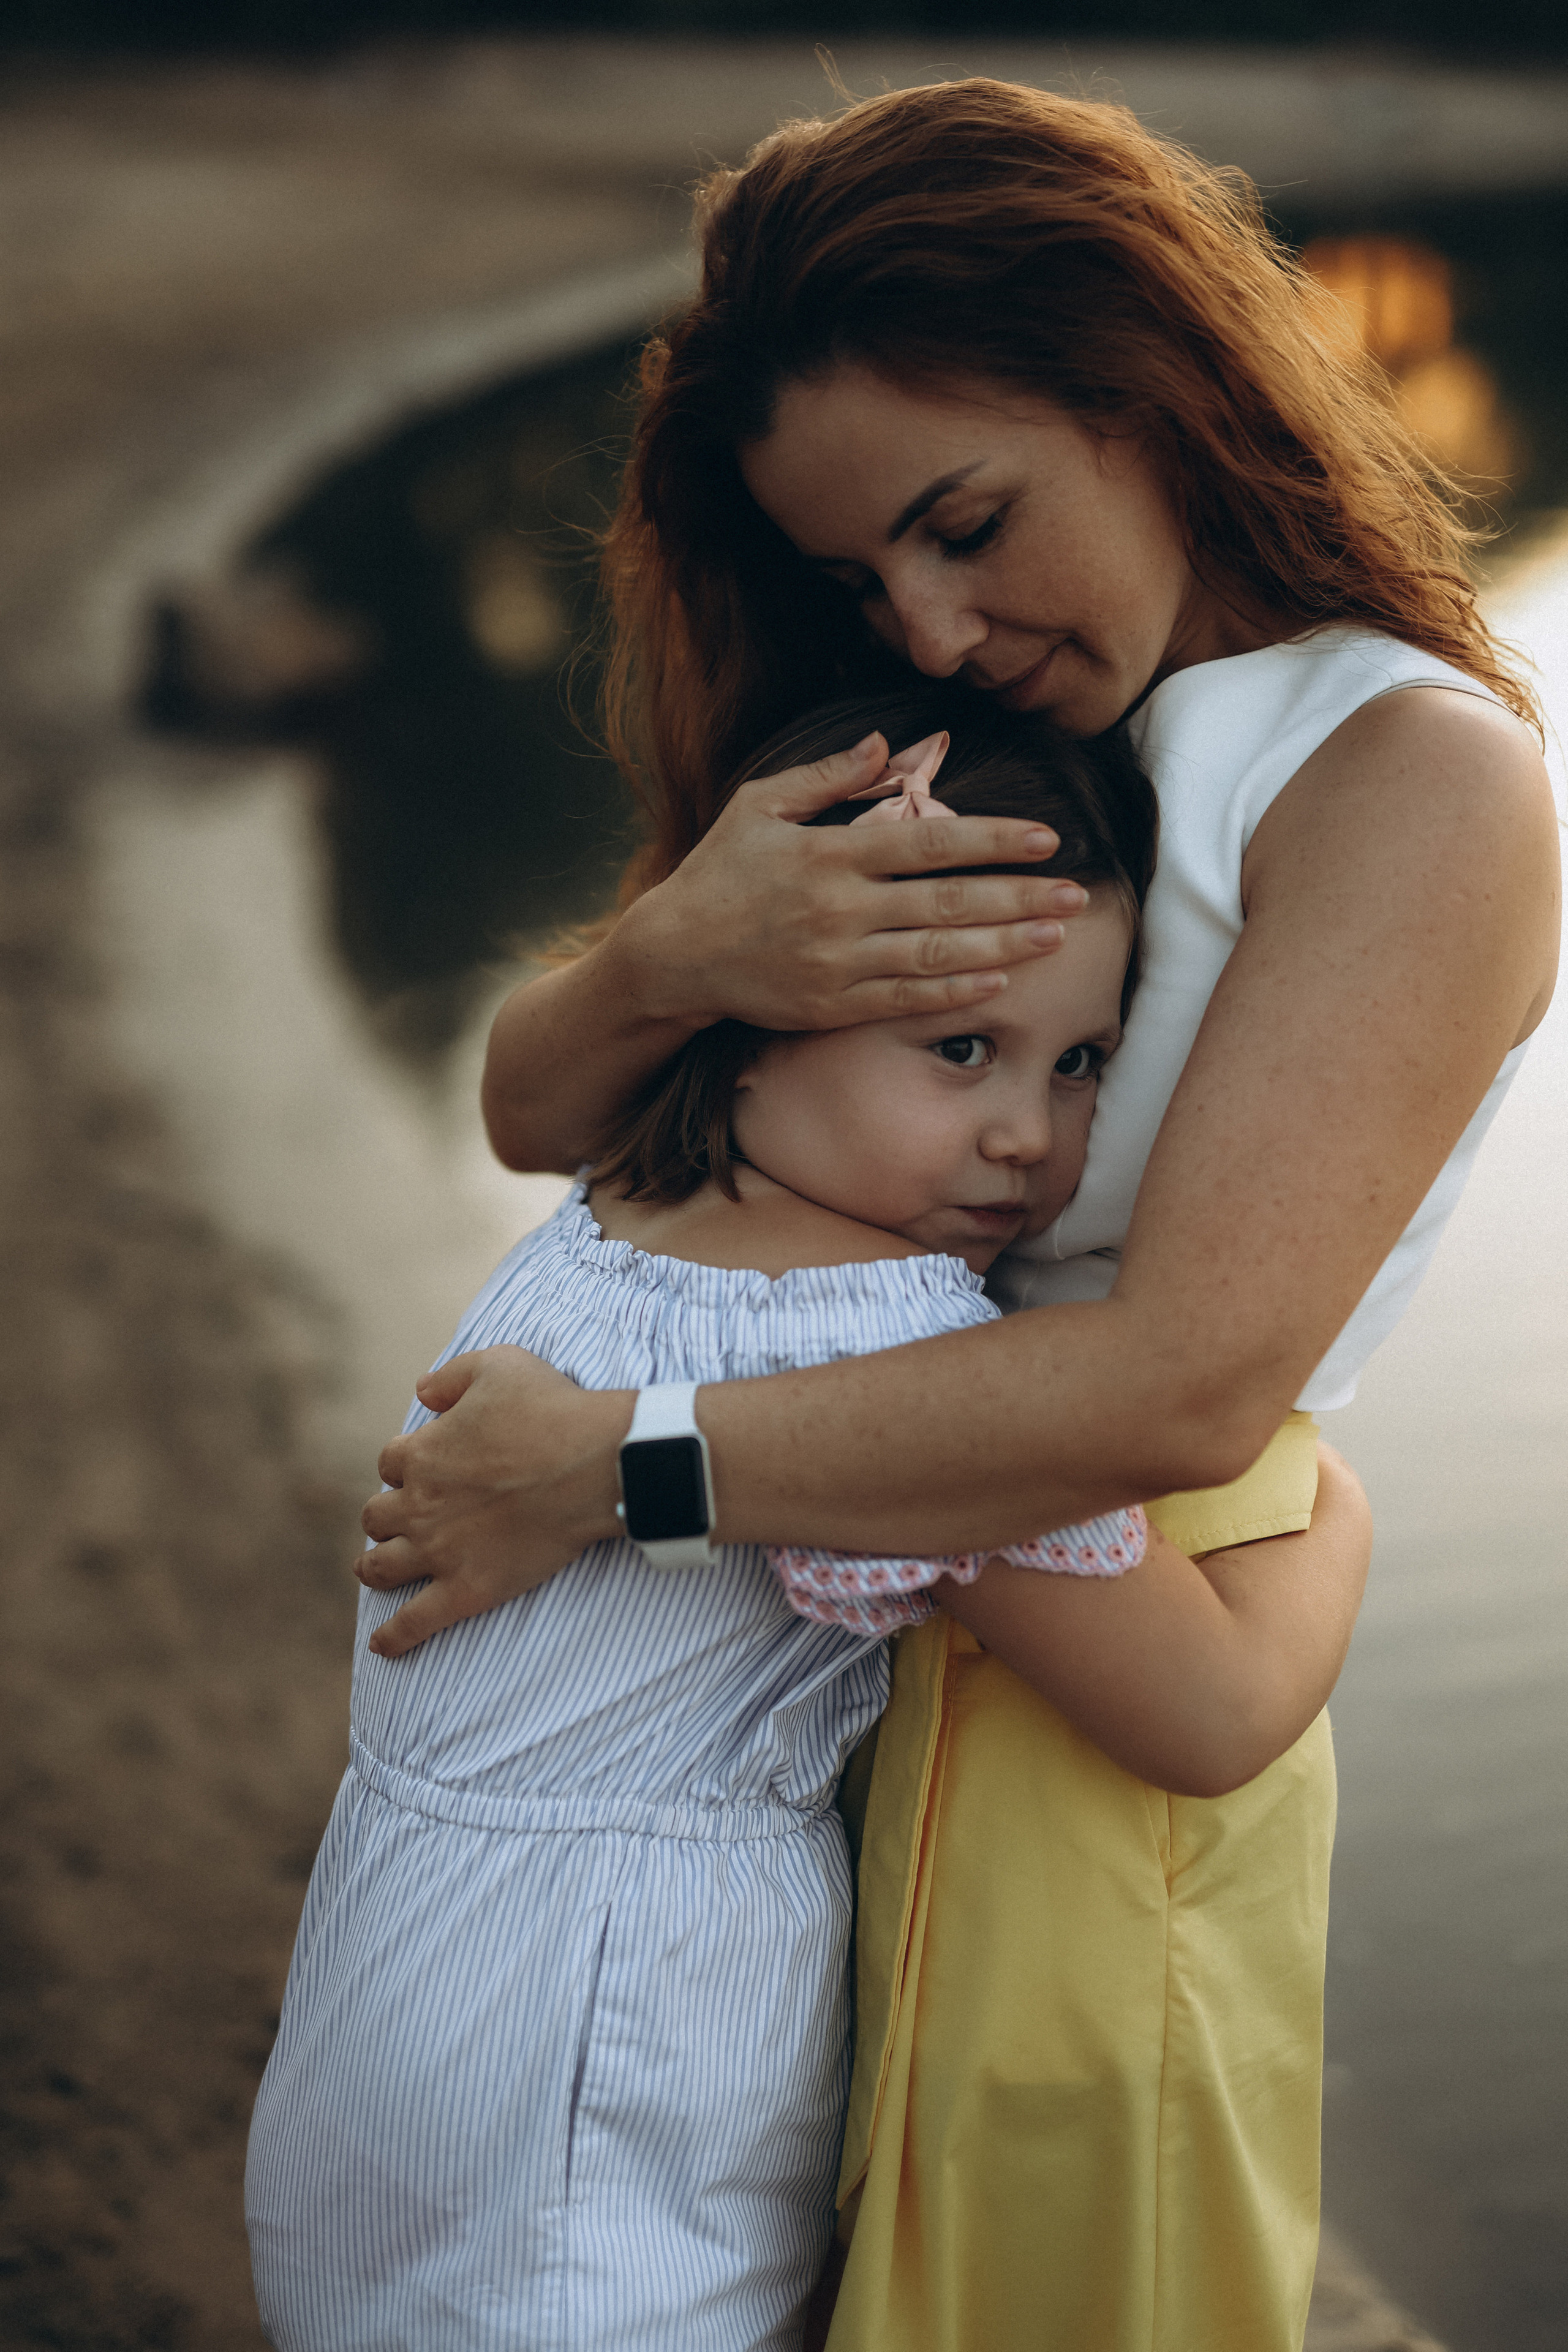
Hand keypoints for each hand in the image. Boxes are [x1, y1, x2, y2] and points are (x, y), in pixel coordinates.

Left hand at [357, 1347, 630, 1657]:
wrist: (596, 1464)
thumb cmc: (552, 1409)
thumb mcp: (498, 1365)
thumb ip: (451, 1376)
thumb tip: (421, 1392)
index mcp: (421, 1454)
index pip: (391, 1463)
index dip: (407, 1464)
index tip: (426, 1466)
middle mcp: (419, 1506)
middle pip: (376, 1517)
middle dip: (386, 1515)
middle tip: (406, 1518)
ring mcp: (439, 1552)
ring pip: (380, 1567)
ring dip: (374, 1566)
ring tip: (375, 1569)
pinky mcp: (467, 1589)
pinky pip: (415, 1622)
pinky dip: (393, 1636)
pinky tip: (381, 1645)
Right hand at [623, 732, 1088, 1031]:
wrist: (671, 955)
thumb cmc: (718, 872)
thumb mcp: (759, 804)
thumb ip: (826, 775)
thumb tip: (888, 744)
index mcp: (830, 854)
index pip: (929, 841)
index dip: (994, 839)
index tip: (1046, 838)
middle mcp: (840, 910)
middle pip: (948, 900)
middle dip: (1020, 896)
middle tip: (1076, 893)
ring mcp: (838, 963)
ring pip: (938, 954)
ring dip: (1004, 945)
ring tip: (1056, 937)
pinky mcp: (832, 1006)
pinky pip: (907, 1000)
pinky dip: (956, 992)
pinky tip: (1000, 981)